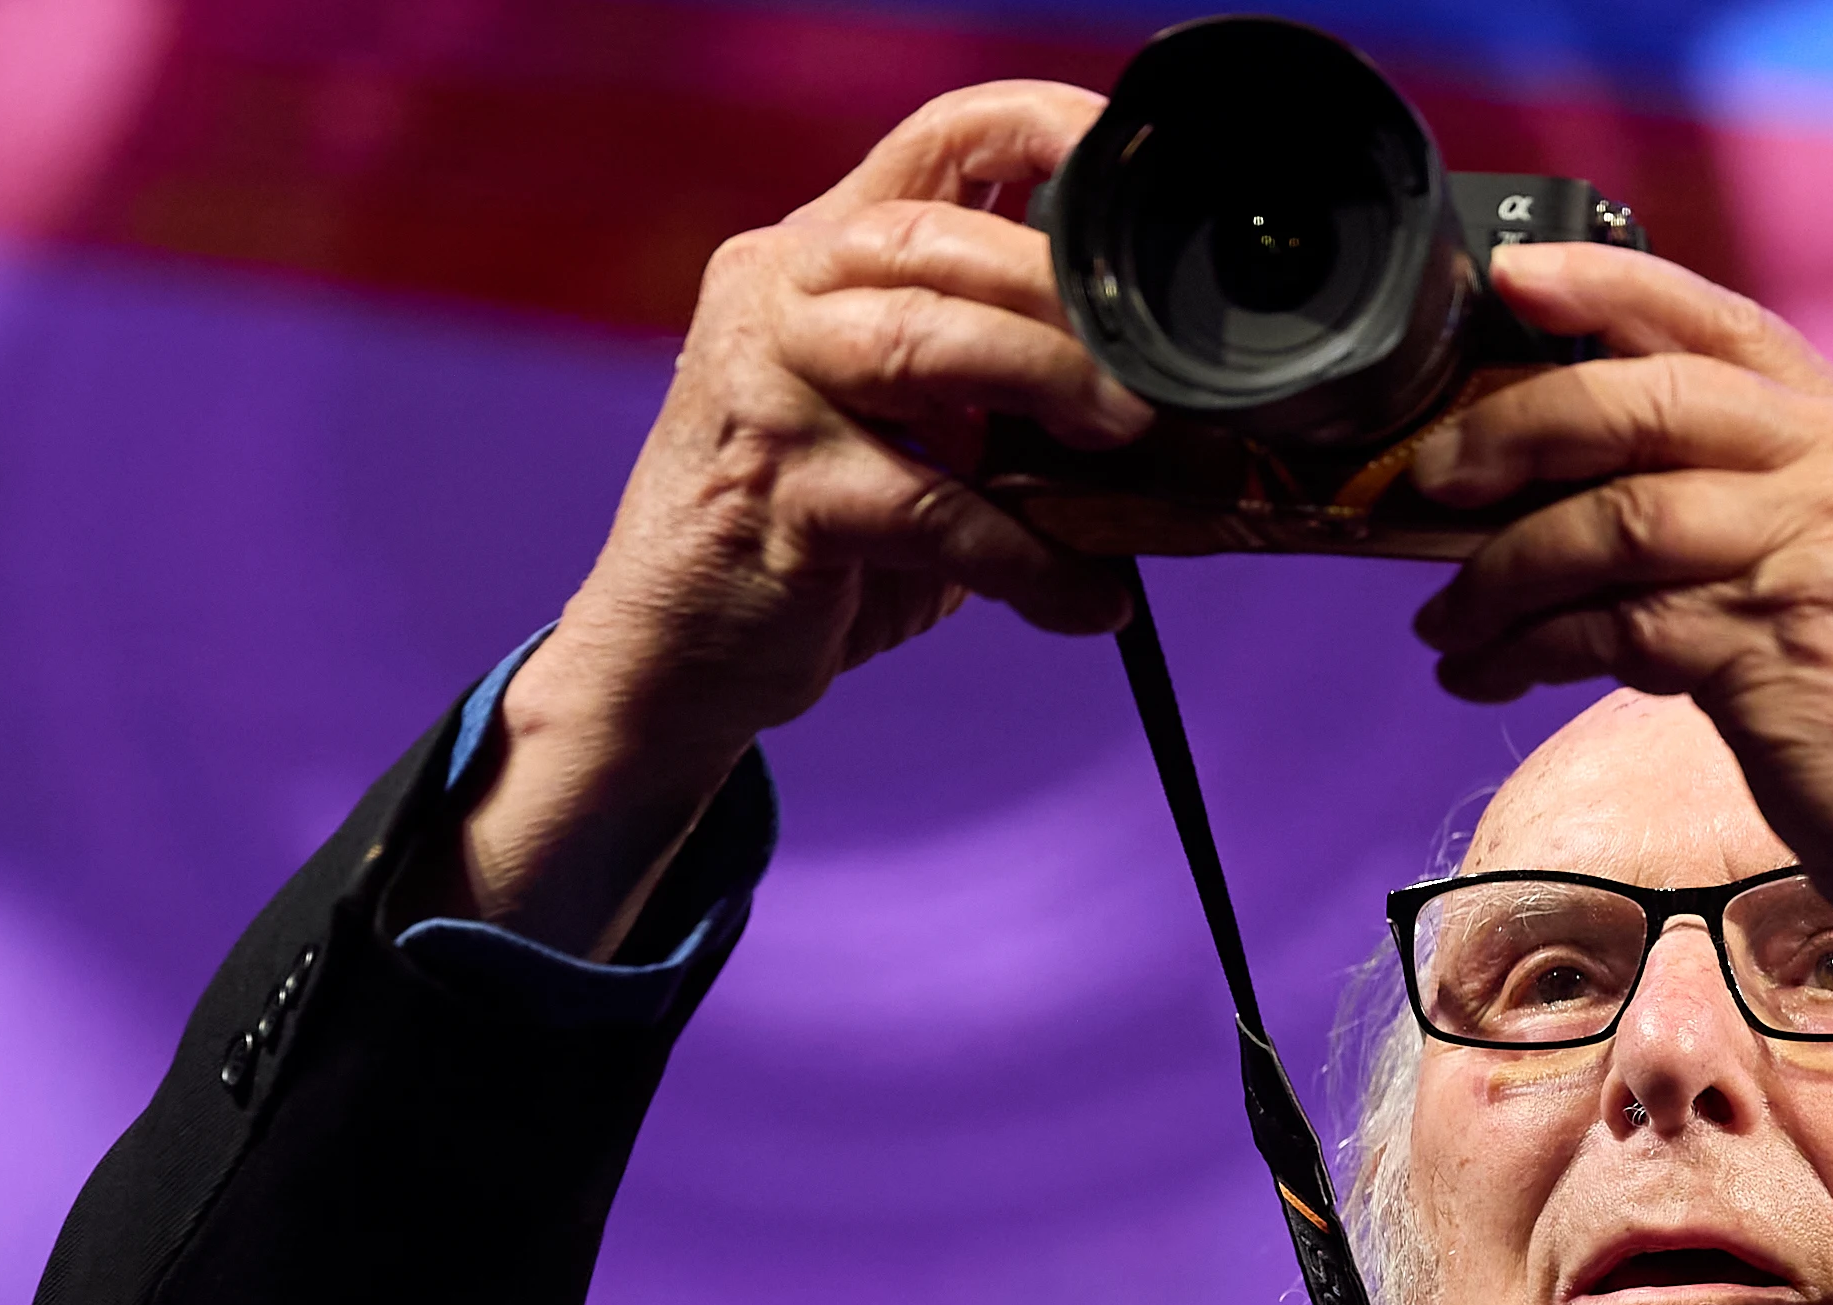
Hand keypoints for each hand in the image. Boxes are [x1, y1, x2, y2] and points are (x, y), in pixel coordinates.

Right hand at [465, 82, 1149, 955]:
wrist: (672, 649)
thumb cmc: (813, 531)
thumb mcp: (909, 427)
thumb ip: (997, 380)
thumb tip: (1160, 395)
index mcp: (820, 251)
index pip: (936, 139)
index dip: (1043, 127)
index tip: (1130, 164)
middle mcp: (778, 293)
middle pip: (931, 237)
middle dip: (1059, 295)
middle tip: (1144, 379)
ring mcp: (763, 388)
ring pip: (917, 343)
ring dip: (1041, 382)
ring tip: (1125, 439)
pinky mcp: (774, 495)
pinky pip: (925, 510)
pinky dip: (1022, 558)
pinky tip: (1083, 597)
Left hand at [1406, 245, 1832, 1024]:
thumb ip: (1746, 492)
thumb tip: (1572, 471)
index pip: (1718, 318)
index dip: (1603, 284)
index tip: (1509, 275)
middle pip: (1643, 400)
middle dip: (1512, 431)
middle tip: (1429, 477)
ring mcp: (1814, 553)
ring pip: (1611, 518)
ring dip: (1501, 571)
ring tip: (1448, 622)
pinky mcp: (1774, 648)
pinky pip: (1610, 625)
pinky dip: (1527, 650)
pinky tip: (1489, 675)